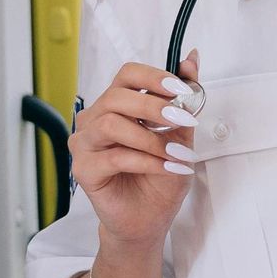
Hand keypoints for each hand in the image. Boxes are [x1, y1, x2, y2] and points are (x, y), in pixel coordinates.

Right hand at [70, 51, 200, 248]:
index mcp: (117, 105)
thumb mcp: (181, 133)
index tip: (181, 89)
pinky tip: (167, 167)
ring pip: (111, 124)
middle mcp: (95, 120)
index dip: (154, 77)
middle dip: (154, 106)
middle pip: (116, 97)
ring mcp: (85, 144)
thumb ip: (184, 97)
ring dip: (151, 137)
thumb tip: (192, 58)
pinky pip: (114, 157)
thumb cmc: (160, 176)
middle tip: (184, 118)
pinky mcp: (84, 170)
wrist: (149, 219)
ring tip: (176, 152)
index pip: (127, 75)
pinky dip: (146, 161)